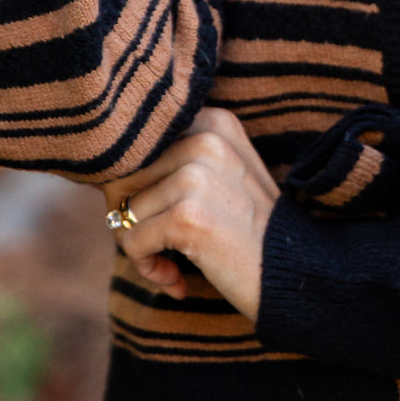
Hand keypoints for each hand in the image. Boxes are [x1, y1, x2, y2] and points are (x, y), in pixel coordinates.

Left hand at [100, 107, 279, 322]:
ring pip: (124, 211)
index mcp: (213, 121)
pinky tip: (178, 279)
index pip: (137, 148)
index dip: (136, 189)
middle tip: (163, 248)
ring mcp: (197, 175)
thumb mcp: (218, 179)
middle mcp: (205, 139)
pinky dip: (148, 268)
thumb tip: (104, 178)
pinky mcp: (188, 215)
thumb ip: (172, 164)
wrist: (295, 276)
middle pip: (124, 177)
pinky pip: (132, 242)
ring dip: (142, 248)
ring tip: (176, 263)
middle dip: (132, 219)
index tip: (163, 216)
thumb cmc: (248, 233)